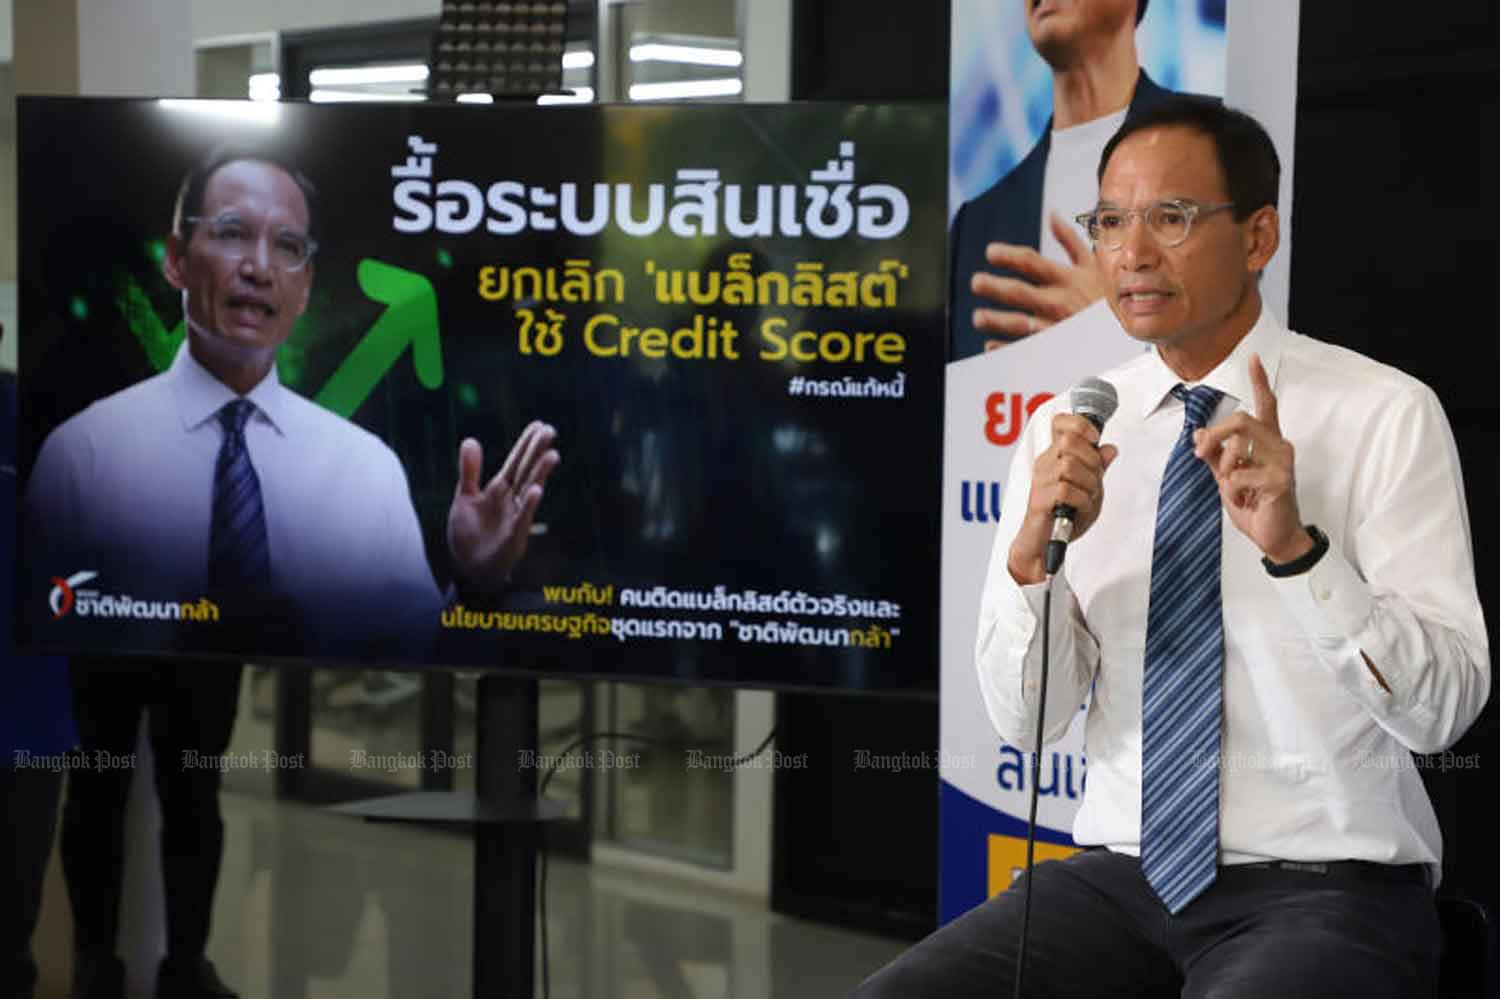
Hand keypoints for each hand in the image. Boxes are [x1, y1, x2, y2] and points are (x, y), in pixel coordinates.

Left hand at [446, 420, 560, 590]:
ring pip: (530, 491)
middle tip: (550, 430)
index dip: (527, 444)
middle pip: (526, 471)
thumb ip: (470, 471)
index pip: (516, 462)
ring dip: (541, 473)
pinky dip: (528, 505)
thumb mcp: (464, 498)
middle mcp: (511, 500)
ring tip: (552, 454)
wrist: (468, 568)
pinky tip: (536, 490)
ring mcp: (515, 518)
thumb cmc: (469, 534)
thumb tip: (471, 439)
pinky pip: (522, 519)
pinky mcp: (513, 537)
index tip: (539, 424)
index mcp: (500, 489)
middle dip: (537, 451)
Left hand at [971, 212, 1106, 349]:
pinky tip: (989, 345)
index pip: (1032, 262)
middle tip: (976, 283)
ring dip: (997, 320)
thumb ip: (1070, 242)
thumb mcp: (1093, 267)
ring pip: (1020, 323)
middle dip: (996, 287)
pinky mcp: (1053, 350)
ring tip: (978, 317)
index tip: (990, 252)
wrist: (1124, 335)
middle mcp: (1058, 301)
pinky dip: (1006, 349)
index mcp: (1065, 279)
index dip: (1009, 255)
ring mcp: (1055, 327)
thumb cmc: (1105, 298)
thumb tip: (1052, 216)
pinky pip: (1026, 350)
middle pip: (1021, 292)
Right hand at [1008, 412, 1117, 583]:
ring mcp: (1041, 481)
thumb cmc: (1063, 516)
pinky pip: (1066, 490)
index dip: (1080, 424)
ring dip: (1088, 483)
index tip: (1094, 438)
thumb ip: (1098, 468)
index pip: (1060, 423)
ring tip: (1088, 497)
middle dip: (1091, 460)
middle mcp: (1045, 464)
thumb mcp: (1089, 489)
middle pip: (1069, 441)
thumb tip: (1110, 449)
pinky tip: (1080, 508)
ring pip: (1069, 466)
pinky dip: (1081, 500)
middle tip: (1094, 479)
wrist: (1045, 545)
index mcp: (1054, 456)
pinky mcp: (1040, 500)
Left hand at [1191, 354, 1311, 563]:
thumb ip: (1215, 454)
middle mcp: (1279, 445)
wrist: (1274, 536)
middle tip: (1200, 454)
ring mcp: (1282, 462)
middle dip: (1214, 435)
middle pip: (1241, 420)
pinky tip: (1244, 501)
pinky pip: (1238, 476)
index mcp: (1267, 441)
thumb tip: (1197, 433)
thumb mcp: (1227, 477)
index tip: (1253, 358)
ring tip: (1229, 486)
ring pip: (1237, 446)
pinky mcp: (1279, 481)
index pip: (1266, 404)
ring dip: (1223, 468)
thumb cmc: (1255, 505)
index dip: (1259, 381)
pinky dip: (1230, 491)